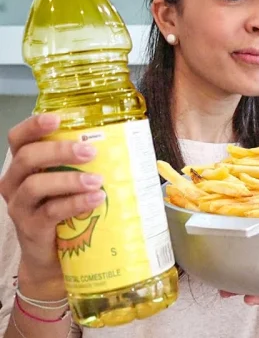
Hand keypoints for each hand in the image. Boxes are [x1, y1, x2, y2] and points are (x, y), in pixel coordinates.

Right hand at [0, 114, 104, 282]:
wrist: (53, 258)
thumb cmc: (66, 213)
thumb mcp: (71, 184)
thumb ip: (84, 166)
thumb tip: (126, 144)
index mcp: (24, 167)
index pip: (19, 139)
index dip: (34, 126)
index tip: (58, 118)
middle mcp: (15, 183)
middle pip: (27, 157)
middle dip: (59, 151)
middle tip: (89, 151)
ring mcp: (20, 207)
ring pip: (35, 185)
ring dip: (69, 179)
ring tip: (98, 180)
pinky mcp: (31, 228)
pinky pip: (50, 212)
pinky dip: (74, 203)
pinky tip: (95, 199)